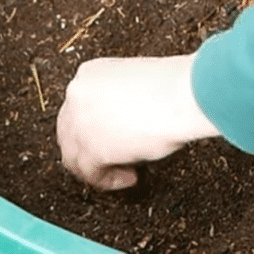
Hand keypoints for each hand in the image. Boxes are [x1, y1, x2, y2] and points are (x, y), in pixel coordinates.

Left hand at [56, 53, 219, 190]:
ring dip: (97, 168)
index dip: (92, 127)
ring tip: (123, 171)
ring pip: (74, 156)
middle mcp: (77, 95)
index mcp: (90, 74)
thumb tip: (125, 126)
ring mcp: (80, 123)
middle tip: (111, 159)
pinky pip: (91, 174)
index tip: (110, 137)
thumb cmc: (174, 86)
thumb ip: (120, 102)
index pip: (78, 107)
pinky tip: (129, 177)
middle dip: (89, 149)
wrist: (184, 94)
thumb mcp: (138, 85)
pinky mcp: (91, 148)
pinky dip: (109, 180)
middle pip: (69, 132)